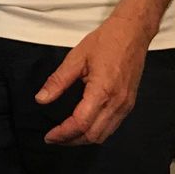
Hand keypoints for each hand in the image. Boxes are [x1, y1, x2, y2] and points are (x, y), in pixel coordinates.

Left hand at [35, 17, 153, 145]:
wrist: (133, 32)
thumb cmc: (106, 41)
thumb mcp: (76, 57)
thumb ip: (58, 81)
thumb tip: (41, 99)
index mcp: (102, 90)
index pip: (80, 123)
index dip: (63, 133)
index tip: (49, 136)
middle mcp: (117, 102)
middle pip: (93, 135)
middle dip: (72, 141)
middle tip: (55, 138)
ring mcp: (126, 105)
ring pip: (104, 135)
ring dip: (84, 139)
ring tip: (67, 135)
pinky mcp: (129, 103)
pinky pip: (113, 126)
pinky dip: (97, 132)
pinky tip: (85, 126)